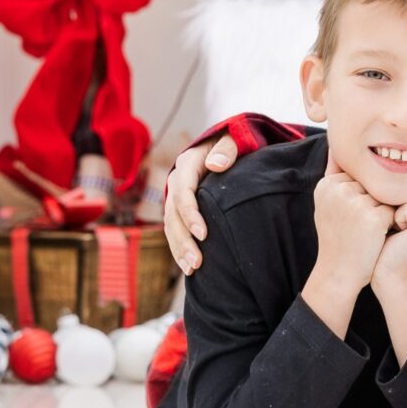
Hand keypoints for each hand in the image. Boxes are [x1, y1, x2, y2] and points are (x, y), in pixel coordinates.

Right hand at [163, 133, 240, 273]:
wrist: (228, 144)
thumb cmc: (235, 141)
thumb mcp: (235, 137)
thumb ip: (228, 148)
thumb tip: (215, 165)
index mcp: (188, 163)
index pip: (183, 193)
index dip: (190, 215)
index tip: (204, 235)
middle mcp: (177, 181)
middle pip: (173, 214)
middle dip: (183, 240)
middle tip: (197, 263)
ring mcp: (176, 196)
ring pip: (170, 225)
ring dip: (179, 249)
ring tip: (191, 270)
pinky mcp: (180, 208)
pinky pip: (174, 230)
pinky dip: (179, 248)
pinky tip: (188, 267)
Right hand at [310, 165, 397, 295]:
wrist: (338, 275)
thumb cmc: (336, 237)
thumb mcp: (326, 203)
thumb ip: (333, 172)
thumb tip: (337, 142)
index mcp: (327, 184)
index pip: (358, 177)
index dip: (360, 198)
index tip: (349, 218)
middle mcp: (339, 190)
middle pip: (372, 184)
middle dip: (371, 202)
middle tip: (358, 227)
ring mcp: (356, 203)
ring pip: (384, 196)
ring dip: (381, 211)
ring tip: (366, 232)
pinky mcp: (374, 217)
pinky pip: (394, 210)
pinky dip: (390, 223)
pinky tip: (376, 237)